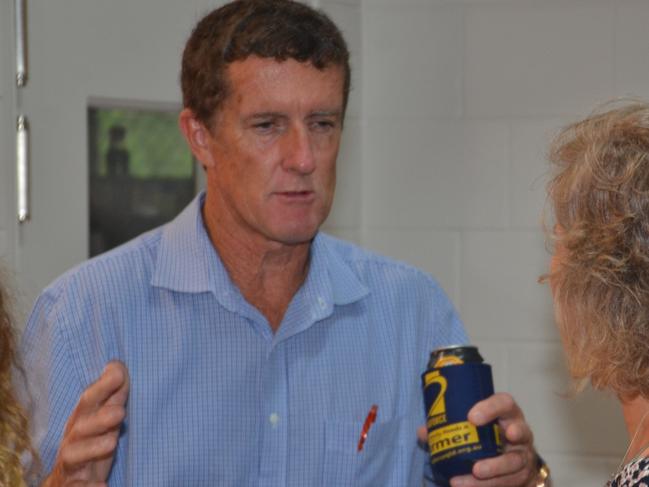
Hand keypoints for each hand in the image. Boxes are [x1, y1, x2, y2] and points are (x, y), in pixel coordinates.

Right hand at [43, 361, 128, 486]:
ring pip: (74, 455)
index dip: (102, 386)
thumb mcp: (102, 418)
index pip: (90, 400)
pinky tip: (102, 485)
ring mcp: (71, 463)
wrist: (67, 481)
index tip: (119, 373)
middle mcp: (73, 439)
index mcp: (81, 419)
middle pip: (82, 426)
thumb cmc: (90, 441)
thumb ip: (112, 395)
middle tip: (119, 413)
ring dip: (92, 448)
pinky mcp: (73, 484)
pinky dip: (87, 486)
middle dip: (99, 418)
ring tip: (111, 443)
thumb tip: (117, 366)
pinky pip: (77, 486)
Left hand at [416, 393, 537, 486]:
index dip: (491, 408)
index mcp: (505, 413)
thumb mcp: (472, 426)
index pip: (504, 402)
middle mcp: (518, 430)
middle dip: (499, 443)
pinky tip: (469, 486)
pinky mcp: (523, 474)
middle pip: (519, 431)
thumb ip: (449, 426)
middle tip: (479, 456)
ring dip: (493, 469)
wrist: (513, 459)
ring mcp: (523, 454)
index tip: (472, 417)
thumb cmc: (488, 434)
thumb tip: (423, 431)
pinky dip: (489, 485)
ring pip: (514, 462)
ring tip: (474, 472)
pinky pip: (510, 481)